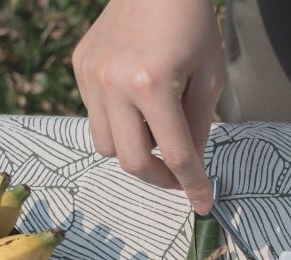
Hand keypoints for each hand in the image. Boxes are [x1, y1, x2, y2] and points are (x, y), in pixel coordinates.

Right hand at [72, 0, 223, 211]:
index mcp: (153, 86)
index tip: (202, 203)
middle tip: (179, 177)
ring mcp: (91, 76)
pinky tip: (138, 104)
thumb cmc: (192, 25)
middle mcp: (114, 84)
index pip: (176, 155)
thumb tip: (190, 169)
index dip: (193, 185)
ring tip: (158, 133)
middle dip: (160, 179)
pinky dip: (119, 123)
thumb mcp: (210, 79)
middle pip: (132, 161)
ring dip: (135, 151)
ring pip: (107, 145)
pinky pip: (96, 116)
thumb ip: (198, 128)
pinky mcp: (80, 67)